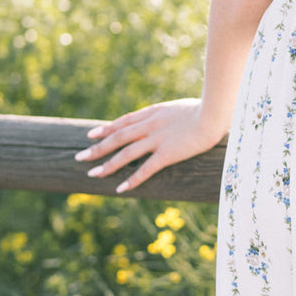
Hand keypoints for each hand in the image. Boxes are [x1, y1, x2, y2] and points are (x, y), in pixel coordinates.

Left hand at [74, 98, 219, 192]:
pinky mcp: (167, 153)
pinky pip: (145, 169)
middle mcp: (150, 125)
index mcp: (154, 112)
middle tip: (80, 156)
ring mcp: (157, 139)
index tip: (91, 135)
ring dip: (108, 165)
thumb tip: (170, 118)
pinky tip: (120, 188)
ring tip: (92, 174)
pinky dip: (132, 179)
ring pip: (125, 153)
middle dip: (98, 148)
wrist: (215, 112)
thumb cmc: (208, 108)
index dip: (106, 129)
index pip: (124, 121)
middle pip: (118, 137)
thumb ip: (172, 114)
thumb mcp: (183, 107)